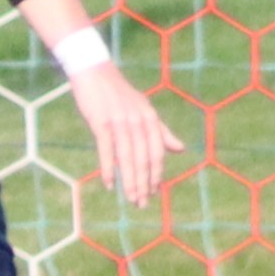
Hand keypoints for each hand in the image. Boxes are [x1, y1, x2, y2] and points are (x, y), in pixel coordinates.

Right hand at [62, 58, 182, 205]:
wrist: (93, 72)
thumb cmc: (118, 94)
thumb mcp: (143, 109)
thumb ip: (161, 131)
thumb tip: (180, 149)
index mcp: (150, 118)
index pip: (157, 152)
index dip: (156, 174)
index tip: (153, 192)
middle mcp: (138, 120)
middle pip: (144, 158)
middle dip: (144, 183)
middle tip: (141, 203)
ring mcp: (119, 121)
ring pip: (128, 157)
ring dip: (129, 181)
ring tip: (130, 199)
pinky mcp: (101, 122)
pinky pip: (107, 149)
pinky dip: (109, 168)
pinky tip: (109, 184)